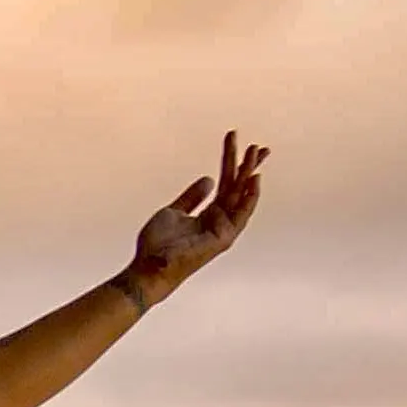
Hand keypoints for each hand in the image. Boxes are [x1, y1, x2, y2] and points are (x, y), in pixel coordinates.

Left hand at [128, 133, 267, 298]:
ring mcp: (222, 230)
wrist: (149, 267)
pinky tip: (255, 178)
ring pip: (240, 196)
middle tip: (258, 146)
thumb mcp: (174, 211)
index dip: (230, 162)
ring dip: (250, 174)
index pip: (225, 184)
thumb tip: (210, 178)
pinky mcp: (223, 238)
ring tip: (256, 152)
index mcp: (208, 215)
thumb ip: (192, 197)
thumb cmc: (157, 244)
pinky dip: (250, 197)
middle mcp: (219, 221)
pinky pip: (241, 214)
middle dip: (247, 166)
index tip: (233, 140)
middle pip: (237, 188)